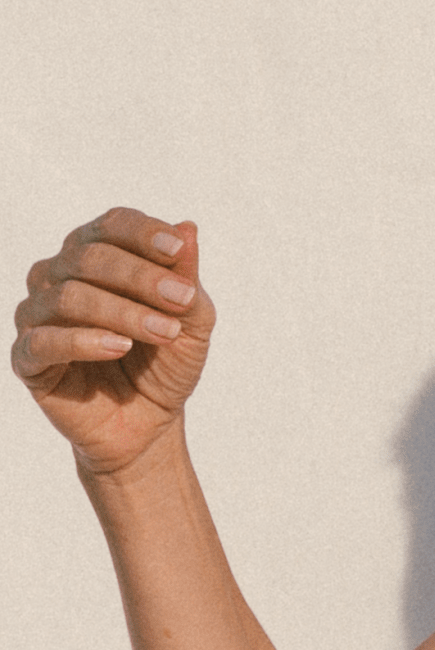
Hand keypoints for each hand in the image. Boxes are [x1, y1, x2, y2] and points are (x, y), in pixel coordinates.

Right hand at [13, 208, 215, 477]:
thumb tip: (188, 227)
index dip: (142, 233)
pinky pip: (45, 340)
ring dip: (124, 312)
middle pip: (90, 256)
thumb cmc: (164, 363)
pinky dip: (85, 341)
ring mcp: (37, 315)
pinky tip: (119, 347)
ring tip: (164, 332)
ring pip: (70, 296)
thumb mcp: (190, 322)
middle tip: (182, 301)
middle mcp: (58, 276)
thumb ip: (186, 277)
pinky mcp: (28, 357)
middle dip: (141, 277)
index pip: (111, 226)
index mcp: (95, 255)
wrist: (148, 423)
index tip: (177, 249)